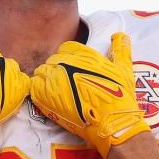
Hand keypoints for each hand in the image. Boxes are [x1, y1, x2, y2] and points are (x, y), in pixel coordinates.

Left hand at [31, 32, 150, 157]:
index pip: (66, 48)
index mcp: (83, 54)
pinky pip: (34, 86)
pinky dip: (39, 92)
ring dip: (47, 81)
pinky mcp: (45, 94)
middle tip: (67, 86)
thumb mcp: (124, 70)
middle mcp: (66, 62)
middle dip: (58, 71)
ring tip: (58, 95)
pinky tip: (49, 101)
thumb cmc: (120, 97)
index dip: (69, 60)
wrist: (111, 123)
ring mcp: (54, 77)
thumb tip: (120, 35)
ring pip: (42, 72)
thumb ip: (121, 50)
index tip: (73, 72)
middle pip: (53, 60)